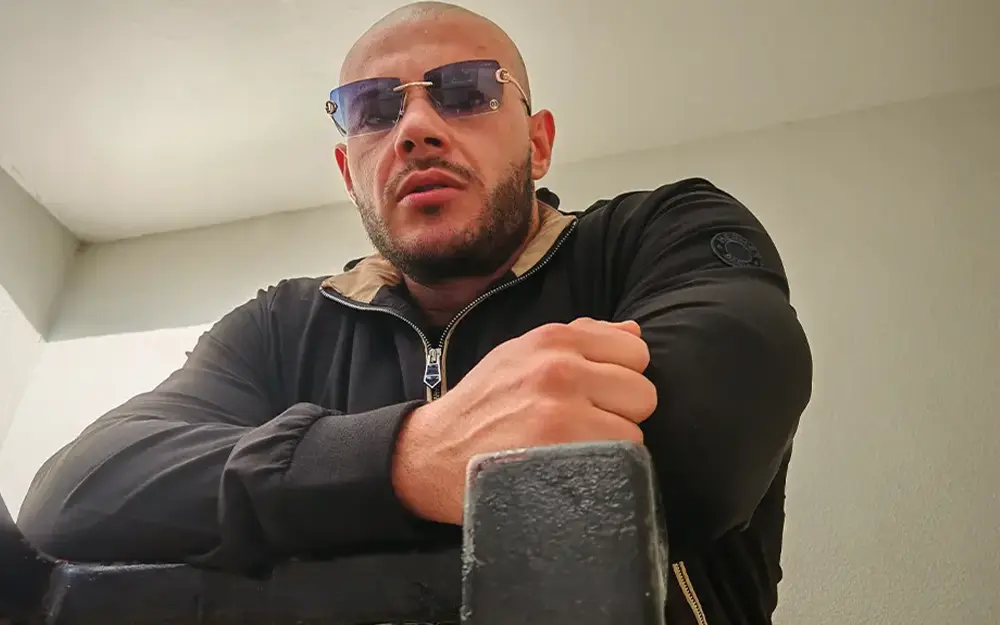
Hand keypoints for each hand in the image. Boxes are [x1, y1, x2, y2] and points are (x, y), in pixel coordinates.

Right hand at [392, 317, 657, 524]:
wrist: (432, 452)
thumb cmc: (483, 404)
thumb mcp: (521, 354)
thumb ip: (579, 339)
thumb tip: (634, 333)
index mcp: (554, 339)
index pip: (635, 353)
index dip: (621, 379)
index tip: (597, 396)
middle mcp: (560, 368)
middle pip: (642, 393)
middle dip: (621, 413)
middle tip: (586, 427)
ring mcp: (562, 413)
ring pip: (634, 432)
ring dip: (613, 447)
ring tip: (575, 450)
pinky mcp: (561, 454)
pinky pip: (619, 463)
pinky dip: (605, 472)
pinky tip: (574, 469)